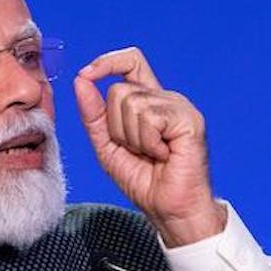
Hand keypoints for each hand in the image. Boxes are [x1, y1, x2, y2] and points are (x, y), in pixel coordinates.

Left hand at [72, 47, 225, 246]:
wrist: (169, 209)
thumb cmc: (144, 180)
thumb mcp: (107, 145)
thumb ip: (93, 114)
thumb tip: (81, 80)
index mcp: (149, 100)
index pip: (130, 61)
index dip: (107, 62)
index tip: (86, 75)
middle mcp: (166, 98)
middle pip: (120, 89)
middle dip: (115, 126)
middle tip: (137, 149)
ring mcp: (179, 107)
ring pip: (132, 103)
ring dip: (132, 137)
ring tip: (152, 154)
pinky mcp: (189, 119)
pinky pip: (150, 118)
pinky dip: (148, 142)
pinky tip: (163, 155)